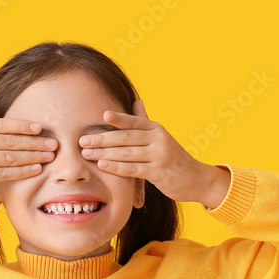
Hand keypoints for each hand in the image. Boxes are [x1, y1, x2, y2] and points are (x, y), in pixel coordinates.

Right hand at [0, 97, 57, 214]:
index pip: (1, 124)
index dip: (22, 125)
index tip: (39, 128)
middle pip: (10, 140)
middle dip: (34, 142)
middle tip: (54, 143)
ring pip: (10, 156)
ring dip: (33, 156)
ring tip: (50, 156)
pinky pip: (4, 174)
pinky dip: (22, 171)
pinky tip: (36, 170)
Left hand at [79, 99, 227, 206]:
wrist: (196, 178)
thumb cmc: (172, 157)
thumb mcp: (161, 137)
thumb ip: (145, 122)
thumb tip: (137, 100)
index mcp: (156, 128)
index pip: (135, 122)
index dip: (119, 118)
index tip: (102, 115)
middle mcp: (159, 139)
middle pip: (126, 138)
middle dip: (102, 139)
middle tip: (82, 141)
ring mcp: (160, 156)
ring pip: (127, 153)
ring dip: (104, 154)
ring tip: (86, 154)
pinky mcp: (158, 173)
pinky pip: (133, 169)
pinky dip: (116, 167)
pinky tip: (103, 166)